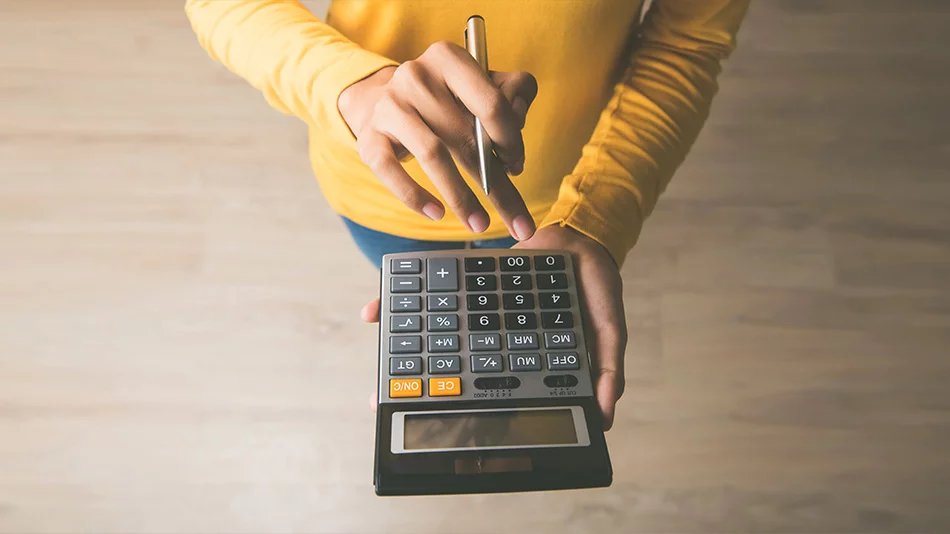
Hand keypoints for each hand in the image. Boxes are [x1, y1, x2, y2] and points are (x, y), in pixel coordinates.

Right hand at [338, 41, 538, 239]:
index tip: (516, 166)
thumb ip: (512, 95)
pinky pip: (391, 171)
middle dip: (496, 185)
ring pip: (432, 154)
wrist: (382, 102)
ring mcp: (389, 107)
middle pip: (466, 137)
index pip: (491, 103)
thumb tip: (518, 128)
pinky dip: (414, 196)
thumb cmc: (443, 100)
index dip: (511, 141)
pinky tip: (436, 213)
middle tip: (517, 222)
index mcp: (449, 59)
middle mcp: (416, 77)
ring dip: (461, 196)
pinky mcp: (369, 137)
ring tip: (478, 224)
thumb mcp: (478, 87)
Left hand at [359, 226, 627, 429]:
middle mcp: (497, 341)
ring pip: (436, 340)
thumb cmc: (596, 288)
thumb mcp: (610, 329)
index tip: (437, 429)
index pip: (492, 392)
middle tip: (382, 406)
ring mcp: (480, 316)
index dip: (465, 411)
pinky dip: (406, 306)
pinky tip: (373, 312)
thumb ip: (610, 370)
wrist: (581, 235)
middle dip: (418, 390)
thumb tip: (606, 415)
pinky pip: (434, 299)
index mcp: (525, 357)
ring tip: (375, 376)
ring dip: (404, 352)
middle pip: (453, 371)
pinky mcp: (466, 288)